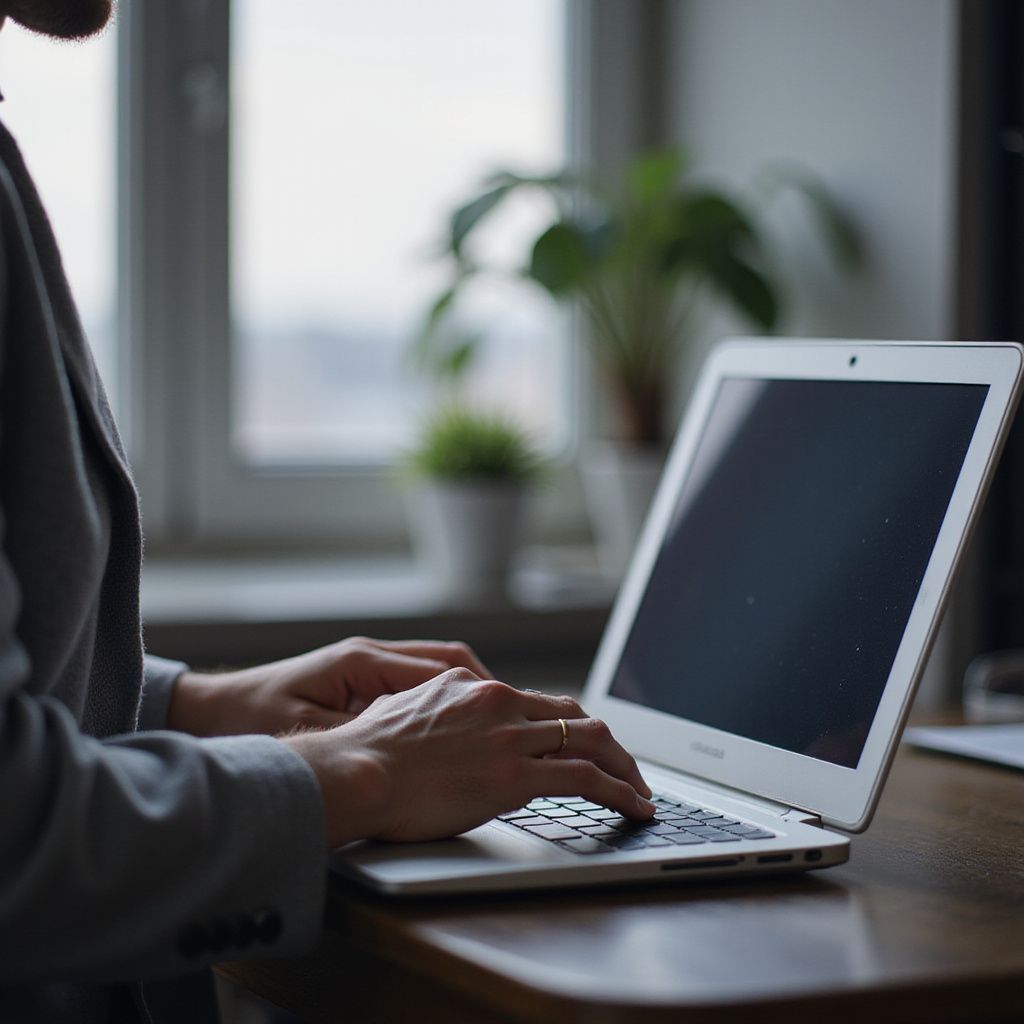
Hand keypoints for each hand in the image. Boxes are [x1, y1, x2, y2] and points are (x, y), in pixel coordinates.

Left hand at [166, 636, 490, 736]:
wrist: (211, 712)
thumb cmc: (251, 722)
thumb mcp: (308, 736)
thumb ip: (362, 735)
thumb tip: (417, 749)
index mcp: (362, 662)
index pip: (440, 667)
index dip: (481, 692)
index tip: (509, 717)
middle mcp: (371, 656)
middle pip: (449, 662)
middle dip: (488, 690)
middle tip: (517, 722)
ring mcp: (367, 666)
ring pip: (438, 671)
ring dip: (470, 694)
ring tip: (497, 727)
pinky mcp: (361, 681)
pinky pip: (418, 684)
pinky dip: (444, 701)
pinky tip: (457, 731)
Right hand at [283, 669, 654, 847]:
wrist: (355, 772)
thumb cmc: (365, 754)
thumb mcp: (401, 713)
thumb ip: (430, 715)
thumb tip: (431, 727)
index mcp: (472, 686)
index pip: (538, 702)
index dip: (569, 726)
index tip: (583, 746)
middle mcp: (499, 701)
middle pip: (575, 715)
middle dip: (609, 743)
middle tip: (626, 769)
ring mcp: (510, 736)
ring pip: (593, 742)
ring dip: (626, 768)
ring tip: (641, 793)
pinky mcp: (516, 775)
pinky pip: (588, 779)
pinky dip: (621, 793)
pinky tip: (635, 808)